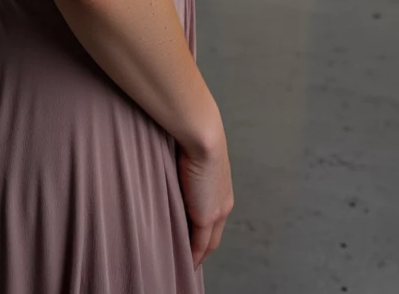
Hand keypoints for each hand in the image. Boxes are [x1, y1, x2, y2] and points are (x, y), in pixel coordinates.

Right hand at [178, 131, 234, 270]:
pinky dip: (193, 255)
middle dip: (202, 249)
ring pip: (208, 243)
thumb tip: (175, 167)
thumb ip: (187, 168)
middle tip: (189, 259)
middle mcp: (224, 203)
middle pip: (214, 236)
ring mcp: (217, 211)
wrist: (202, 133)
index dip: (204, 232)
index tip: (193, 240)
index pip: (214, 219)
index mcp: (222, 189)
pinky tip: (185, 263)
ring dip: (197, 255)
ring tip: (184, 264)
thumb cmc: (194, 136)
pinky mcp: (207, 216)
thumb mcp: (192, 156)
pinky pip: (200, 244)